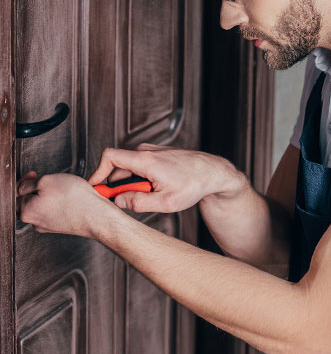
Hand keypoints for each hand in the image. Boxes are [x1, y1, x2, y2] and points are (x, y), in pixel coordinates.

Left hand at [16, 171, 113, 237]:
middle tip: (51, 180)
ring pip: (45, 205)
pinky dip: (62, 203)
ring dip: (52, 195)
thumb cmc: (76, 200)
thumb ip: (29, 183)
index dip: (25, 180)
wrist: (97, 215)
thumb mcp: (47, 180)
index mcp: (27, 212)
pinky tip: (71, 198)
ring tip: (64, 188)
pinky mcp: (62, 225)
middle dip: (39, 188)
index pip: (17, 193)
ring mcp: (50, 225)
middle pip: (30, 200)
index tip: (33, 175)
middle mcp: (36, 222)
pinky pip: (57, 210)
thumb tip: (25, 186)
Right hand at [87, 144, 246, 212]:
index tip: (95, 186)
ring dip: (132, 183)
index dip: (98, 171)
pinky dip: (140, 178)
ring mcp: (151, 150)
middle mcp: (146, 151)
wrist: (212, 172)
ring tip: (151, 194)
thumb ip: (138, 203)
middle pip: (118, 167)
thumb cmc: (194, 184)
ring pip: (129, 168)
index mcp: (145, 160)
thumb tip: (119, 202)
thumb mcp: (165, 202)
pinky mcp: (155, 153)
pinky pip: (138, 165)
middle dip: (119, 185)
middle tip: (130, 201)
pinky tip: (155, 188)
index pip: (110, 157)